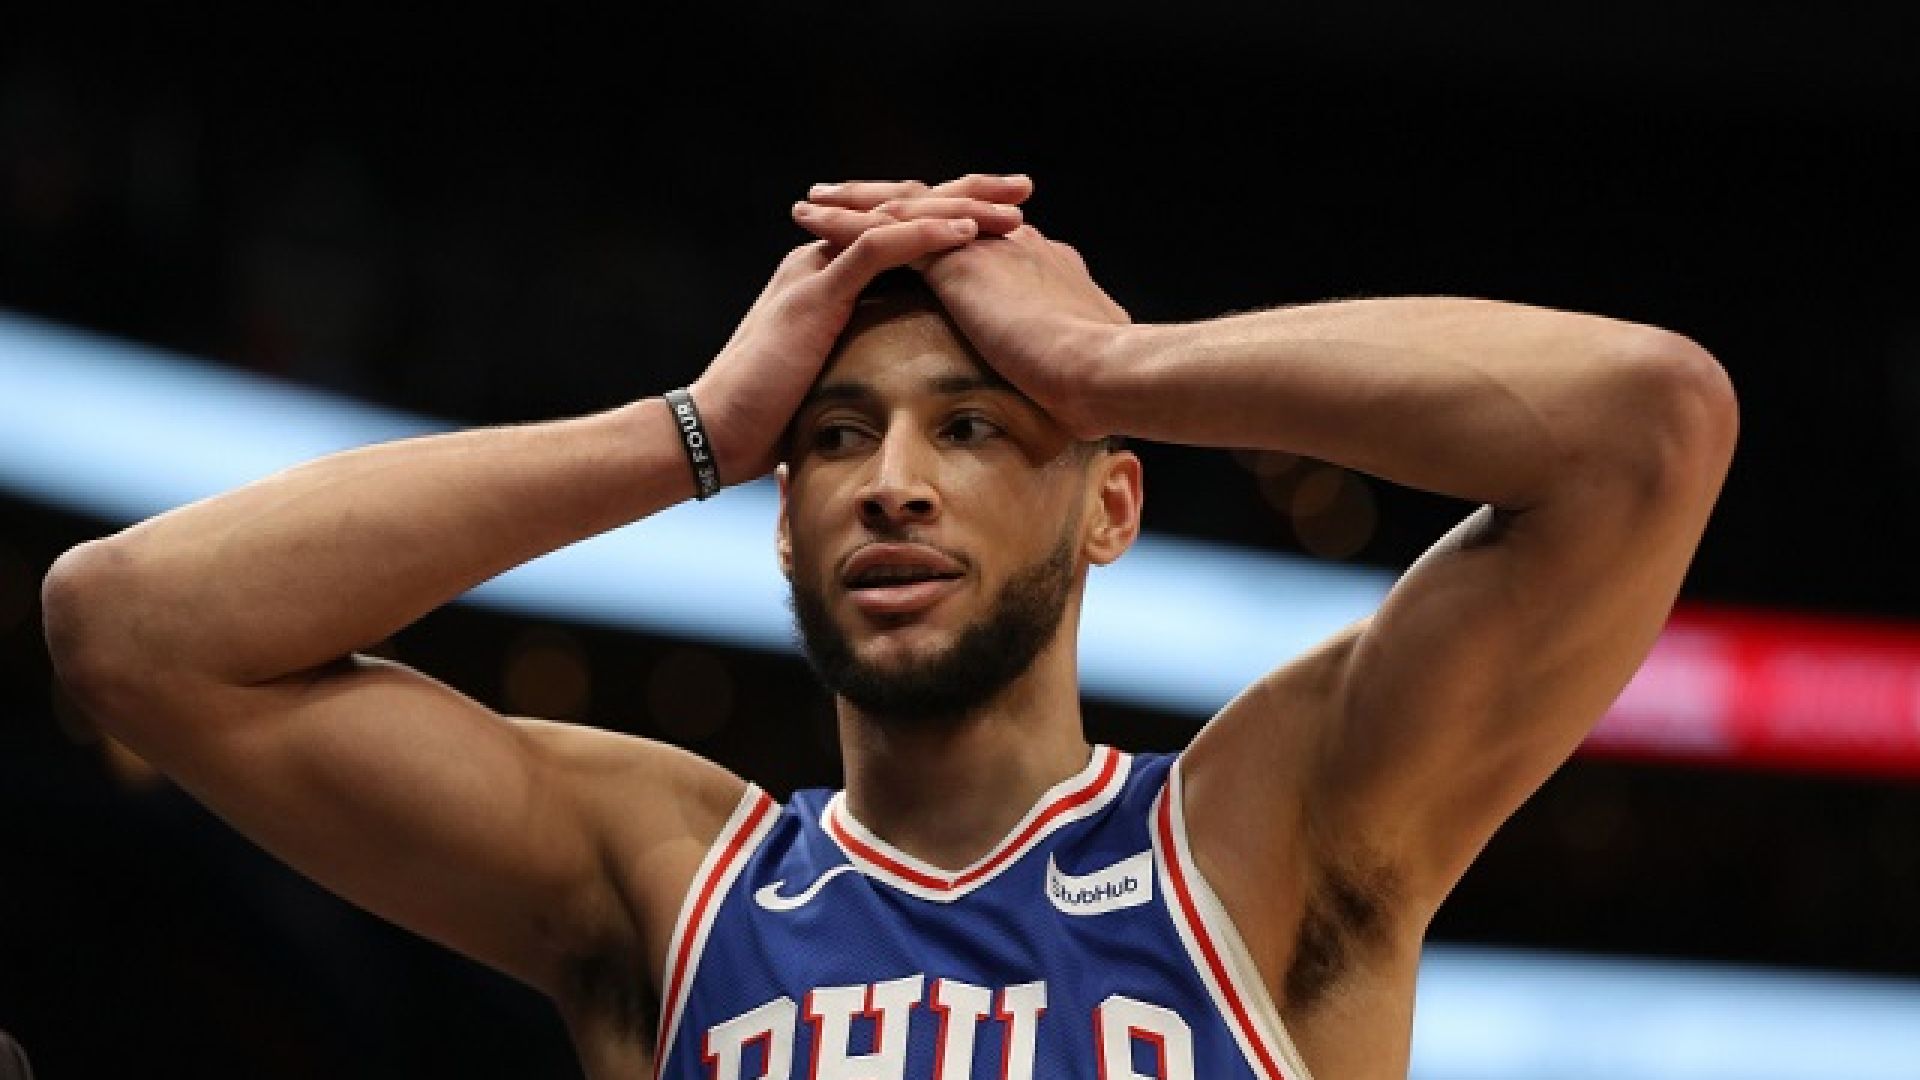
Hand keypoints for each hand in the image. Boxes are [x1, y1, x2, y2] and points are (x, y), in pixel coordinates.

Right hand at [689, 215, 986, 485]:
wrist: (714, 434)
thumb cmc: (771, 419)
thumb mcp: (834, 377)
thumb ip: (868, 359)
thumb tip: (913, 379)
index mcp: (833, 274)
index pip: (905, 230)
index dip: (958, 218)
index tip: (1012, 220)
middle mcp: (826, 258)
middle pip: (908, 210)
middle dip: (971, 196)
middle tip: (1026, 189)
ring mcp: (817, 270)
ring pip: (899, 219)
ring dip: (960, 209)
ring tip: (1013, 206)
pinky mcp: (814, 293)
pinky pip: (877, 250)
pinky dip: (924, 238)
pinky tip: (966, 233)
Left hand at [800, 182, 1131, 439]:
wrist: (1104, 373)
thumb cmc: (1102, 386)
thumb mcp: (1079, 362)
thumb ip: (1063, 358)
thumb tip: (1070, 387)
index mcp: (1033, 261)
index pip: (975, 235)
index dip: (939, 232)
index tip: (910, 236)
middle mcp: (1006, 240)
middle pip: (936, 208)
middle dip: (890, 203)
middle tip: (846, 200)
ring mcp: (981, 244)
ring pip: (905, 209)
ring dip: (855, 205)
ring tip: (812, 203)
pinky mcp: (957, 258)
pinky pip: (888, 232)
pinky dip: (848, 224)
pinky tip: (814, 220)